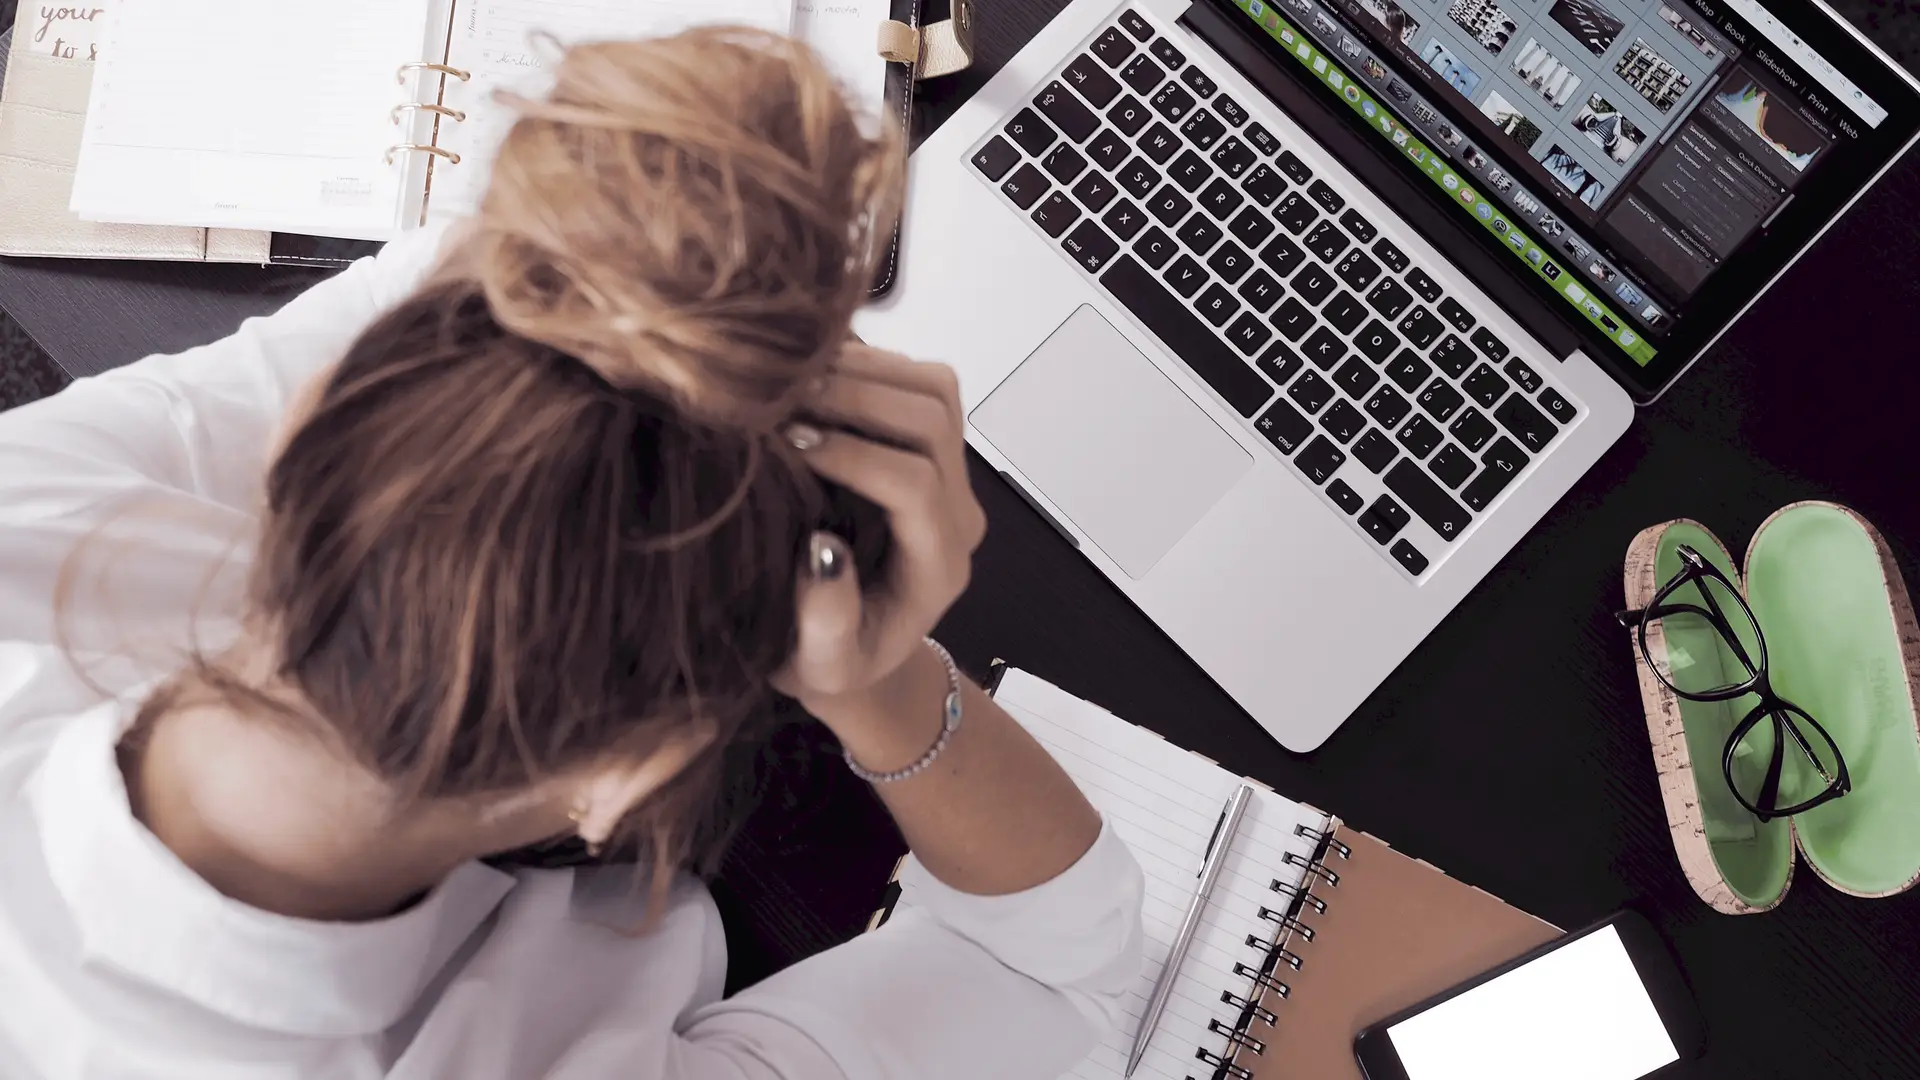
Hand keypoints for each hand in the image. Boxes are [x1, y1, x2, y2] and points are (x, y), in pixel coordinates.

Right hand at [772, 345, 986, 731]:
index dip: (854, 456)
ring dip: (864, 371)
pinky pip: (918, 382)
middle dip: (857, 397)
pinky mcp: (931, 446)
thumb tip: (823, 550)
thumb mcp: (820, 664)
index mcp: (938, 566)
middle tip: (782, 398)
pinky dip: (867, 363)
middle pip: (933, 422)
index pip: (915, 485)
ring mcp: (951, 474)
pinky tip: (809, 376)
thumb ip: (826, 621)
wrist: (854, 647)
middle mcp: (957, 513)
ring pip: (934, 389)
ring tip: (792, 381)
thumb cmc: (830, 661)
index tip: (789, 445)